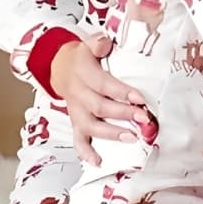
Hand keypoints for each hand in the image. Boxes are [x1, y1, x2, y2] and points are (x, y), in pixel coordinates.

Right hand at [50, 35, 150, 164]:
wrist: (60, 66)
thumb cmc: (82, 57)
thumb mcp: (88, 43)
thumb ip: (98, 43)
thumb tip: (104, 43)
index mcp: (83, 73)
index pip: (104, 85)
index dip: (122, 93)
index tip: (140, 99)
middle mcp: (78, 94)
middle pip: (99, 107)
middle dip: (123, 114)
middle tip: (143, 119)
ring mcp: (76, 110)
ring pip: (90, 126)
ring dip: (111, 134)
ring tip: (131, 138)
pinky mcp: (75, 121)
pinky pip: (77, 139)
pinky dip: (86, 151)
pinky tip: (98, 160)